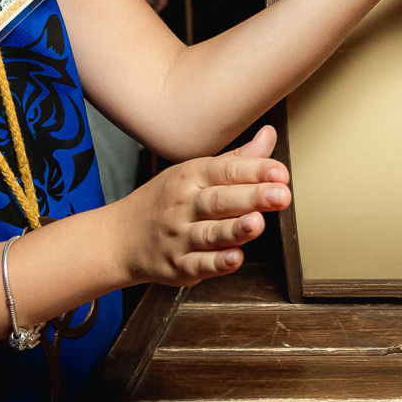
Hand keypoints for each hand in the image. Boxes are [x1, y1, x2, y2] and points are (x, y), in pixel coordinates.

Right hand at [114, 125, 289, 286]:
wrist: (120, 237)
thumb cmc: (167, 201)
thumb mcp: (195, 173)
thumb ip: (236, 160)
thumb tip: (269, 135)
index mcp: (191, 177)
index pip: (226, 171)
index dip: (255, 171)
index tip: (281, 172)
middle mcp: (185, 206)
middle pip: (220, 200)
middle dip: (252, 197)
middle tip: (280, 195)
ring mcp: (179, 237)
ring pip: (211, 233)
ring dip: (235, 229)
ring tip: (258, 223)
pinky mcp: (177, 266)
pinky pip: (199, 264)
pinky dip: (217, 263)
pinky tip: (235, 258)